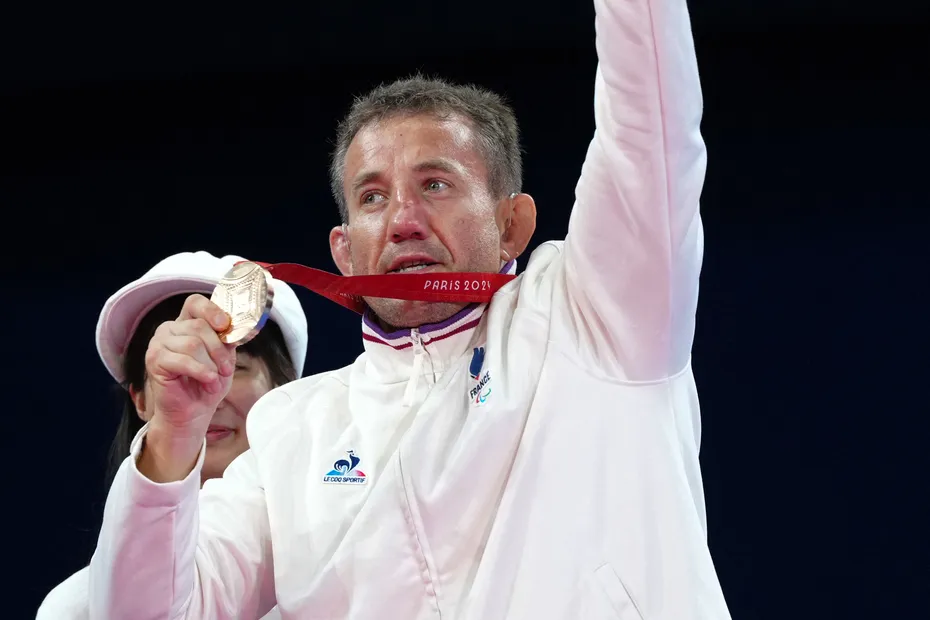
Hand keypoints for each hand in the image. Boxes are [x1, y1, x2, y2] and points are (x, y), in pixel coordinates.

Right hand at [139, 294, 234, 480]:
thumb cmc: (208, 382)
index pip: (196, 303)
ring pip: (193, 344)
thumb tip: (236, 327)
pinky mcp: (153, 360)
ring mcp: (159, 343)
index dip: (212, 311)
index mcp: (187, 322)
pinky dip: (200, 372)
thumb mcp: (225, 357)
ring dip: (210, 364)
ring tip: (214, 379)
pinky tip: (208, 381)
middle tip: (226, 369)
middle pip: (199, 326)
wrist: (193, 412)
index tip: (226, 325)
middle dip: (218, 350)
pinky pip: (182, 360)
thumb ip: (227, 340)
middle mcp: (170, 328)